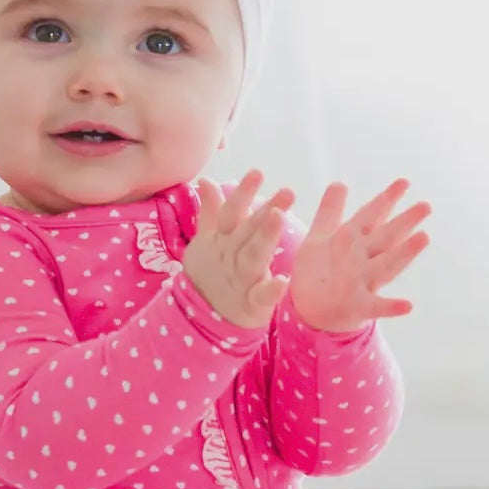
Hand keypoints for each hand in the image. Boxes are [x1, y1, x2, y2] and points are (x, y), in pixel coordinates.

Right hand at [182, 169, 294, 328]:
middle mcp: (231, 256)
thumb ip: (211, 211)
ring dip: (265, 237)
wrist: (201, 316)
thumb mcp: (207, 241)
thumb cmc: (212, 271)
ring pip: (253, 256)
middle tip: (287, 191)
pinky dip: (271, 290)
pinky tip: (283, 280)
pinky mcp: (251, 304)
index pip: (231, 213)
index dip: (243, 193)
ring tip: (279, 217)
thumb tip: (206, 180)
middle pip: (247, 230)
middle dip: (265, 210)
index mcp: (223, 240)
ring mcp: (241, 279)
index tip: (257, 172)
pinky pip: (261, 297)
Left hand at [289, 178, 430, 332]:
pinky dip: (392, 306)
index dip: (386, 199)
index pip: (372, 215)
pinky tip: (408, 305)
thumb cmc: (319, 269)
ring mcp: (363, 282)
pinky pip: (377, 306)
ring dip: (405, 253)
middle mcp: (363, 258)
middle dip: (405, 221)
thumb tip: (340, 182)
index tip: (404, 182)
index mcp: (353, 239)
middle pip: (386, 236)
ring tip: (424, 238)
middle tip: (425, 206)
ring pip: (387, 265)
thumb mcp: (320, 236)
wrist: (309, 309)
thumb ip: (331, 210)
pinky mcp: (359, 306)